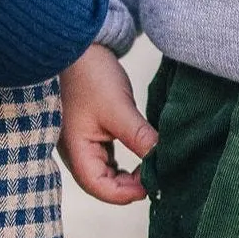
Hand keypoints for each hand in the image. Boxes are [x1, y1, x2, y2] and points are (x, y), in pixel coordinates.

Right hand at [59, 44, 156, 203]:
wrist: (78, 45)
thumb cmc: (90, 75)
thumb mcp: (119, 109)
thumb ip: (140, 137)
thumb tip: (163, 161)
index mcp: (75, 150)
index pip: (100, 187)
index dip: (127, 192)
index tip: (154, 184)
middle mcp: (74, 151)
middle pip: (102, 184)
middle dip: (130, 186)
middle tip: (157, 177)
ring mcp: (81, 142)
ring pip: (106, 172)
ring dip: (128, 175)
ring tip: (151, 167)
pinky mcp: (90, 132)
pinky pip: (107, 158)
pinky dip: (124, 162)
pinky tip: (142, 155)